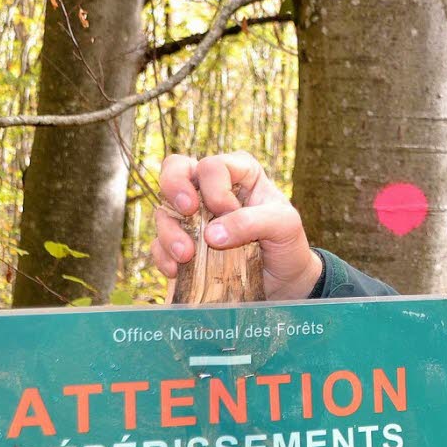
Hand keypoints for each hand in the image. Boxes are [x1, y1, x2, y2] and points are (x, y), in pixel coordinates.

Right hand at [151, 151, 322, 300]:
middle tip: (187, 209)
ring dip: (169, 232)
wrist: (283, 281)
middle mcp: (210, 188)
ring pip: (164, 210)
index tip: (227, 210)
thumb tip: (210, 235)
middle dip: (174, 187)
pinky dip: (164, 257)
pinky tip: (177, 270)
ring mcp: (193, 216)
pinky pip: (159, 245)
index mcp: (238, 172)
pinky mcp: (183, 244)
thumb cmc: (287, 243)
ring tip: (186, 256)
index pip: (211, 166)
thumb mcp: (284, 226)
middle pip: (175, 169)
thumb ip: (251, 222)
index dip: (215, 188)